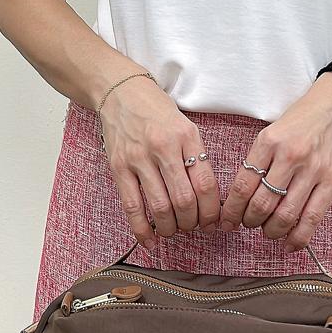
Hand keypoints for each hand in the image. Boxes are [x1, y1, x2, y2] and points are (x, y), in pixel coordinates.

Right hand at [98, 77, 221, 249]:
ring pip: (160, 207)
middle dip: (193, 223)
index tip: (213, 221)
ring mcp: (138, 158)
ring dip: (171, 227)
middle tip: (194, 226)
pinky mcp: (118, 167)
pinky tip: (150, 240)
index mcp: (186, 137)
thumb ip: (197, 158)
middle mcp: (163, 147)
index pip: (206, 184)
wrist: (120, 92)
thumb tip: (208, 200)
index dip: (212, 211)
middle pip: (184, 200)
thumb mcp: (186, 126)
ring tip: (174, 229)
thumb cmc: (157, 111)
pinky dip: (142, 229)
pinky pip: (131, 207)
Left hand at [217, 76, 331, 250]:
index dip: (232, 210)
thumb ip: (259, 161)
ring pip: (285, 215)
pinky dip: (298, 237)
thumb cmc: (304, 119)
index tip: (228, 220)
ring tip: (268, 230)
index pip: (242, 185)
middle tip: (248, 223)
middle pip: (261, 204)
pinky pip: (312, 218)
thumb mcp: (273, 131)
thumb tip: (243, 197)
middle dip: (249, 221)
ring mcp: (314, 169)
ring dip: (271, 230)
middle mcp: (291, 156)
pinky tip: (289, 243)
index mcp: (269, 142)